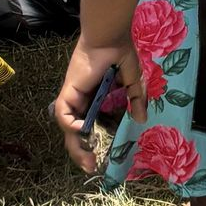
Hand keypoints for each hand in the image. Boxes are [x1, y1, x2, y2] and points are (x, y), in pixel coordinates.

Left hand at [51, 39, 143, 174]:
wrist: (109, 37)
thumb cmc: (120, 54)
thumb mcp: (133, 81)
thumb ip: (136, 99)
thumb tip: (142, 119)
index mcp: (94, 99)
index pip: (89, 126)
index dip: (93, 143)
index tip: (101, 159)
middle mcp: (81, 101)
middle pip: (75, 133)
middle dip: (81, 152)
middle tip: (91, 167)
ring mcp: (73, 97)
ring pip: (67, 128)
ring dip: (75, 145)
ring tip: (88, 160)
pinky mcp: (68, 92)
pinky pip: (63, 114)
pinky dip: (71, 125)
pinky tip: (83, 131)